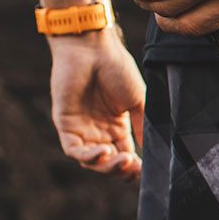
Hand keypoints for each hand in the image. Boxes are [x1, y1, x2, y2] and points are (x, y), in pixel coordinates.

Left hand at [48, 29, 144, 180]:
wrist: (93, 49)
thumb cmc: (116, 68)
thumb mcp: (138, 100)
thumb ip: (142, 126)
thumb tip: (152, 150)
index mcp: (116, 126)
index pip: (124, 156)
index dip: (133, 168)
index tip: (145, 170)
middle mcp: (98, 131)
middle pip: (108, 163)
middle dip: (121, 170)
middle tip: (134, 167)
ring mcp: (81, 129)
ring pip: (91, 162)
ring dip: (107, 166)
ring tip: (123, 160)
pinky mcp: (65, 124)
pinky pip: (74, 150)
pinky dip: (89, 156)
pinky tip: (104, 152)